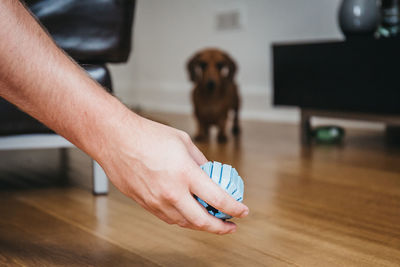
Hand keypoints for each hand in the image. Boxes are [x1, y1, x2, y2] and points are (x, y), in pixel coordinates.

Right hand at [97, 114, 248, 233]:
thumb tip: (210, 174)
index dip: (235, 208)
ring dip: (201, 225)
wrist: (115, 139)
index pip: (218, 199)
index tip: (242, 211)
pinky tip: (188, 213)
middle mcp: (172, 192)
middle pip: (202, 221)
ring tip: (211, 220)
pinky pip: (168, 218)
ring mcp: (156, 201)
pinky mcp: (145, 204)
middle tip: (230, 226)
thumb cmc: (147, 136)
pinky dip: (182, 219)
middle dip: (221, 228)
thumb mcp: (183, 142)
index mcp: (185, 173)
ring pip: (184, 223)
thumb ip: (200, 161)